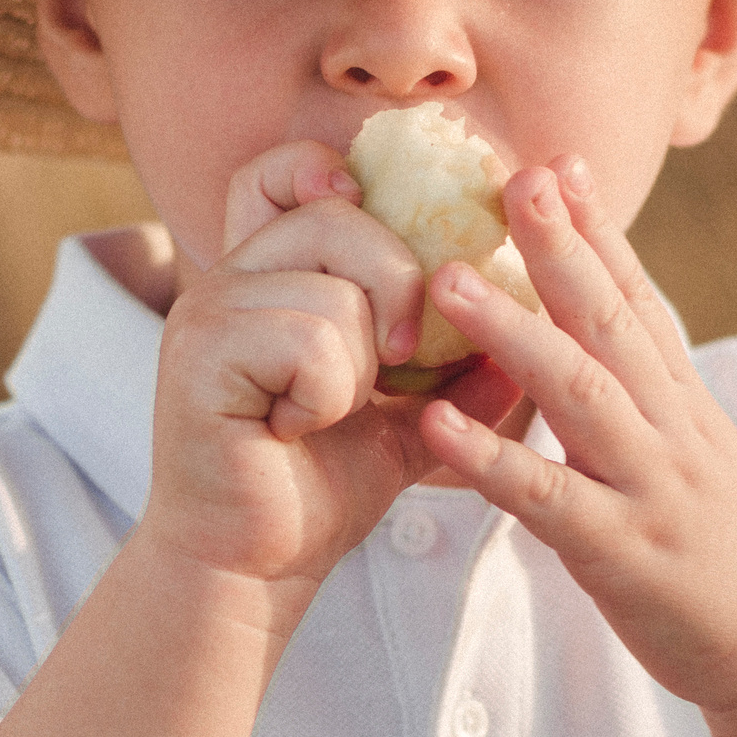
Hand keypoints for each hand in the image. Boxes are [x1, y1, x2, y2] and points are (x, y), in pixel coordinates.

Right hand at [142, 141, 518, 604]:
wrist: (255, 568)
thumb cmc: (322, 483)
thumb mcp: (408, 413)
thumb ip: (460, 364)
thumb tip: (540, 318)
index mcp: (266, 273)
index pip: (282, 171)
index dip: (327, 168)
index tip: (366, 205)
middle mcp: (226, 278)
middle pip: (337, 217)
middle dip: (396, 286)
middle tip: (396, 360)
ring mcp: (205, 313)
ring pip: (335, 290)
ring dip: (360, 366)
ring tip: (325, 412)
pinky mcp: (196, 358)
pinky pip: (308, 340)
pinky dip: (326, 395)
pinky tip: (292, 430)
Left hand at [417, 155, 736, 713]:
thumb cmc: (732, 560)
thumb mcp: (701, 461)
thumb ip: (652, 403)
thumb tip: (600, 348)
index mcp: (686, 405)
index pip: (639, 299)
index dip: (598, 231)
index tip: (558, 163)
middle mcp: (671, 430)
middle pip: (609, 320)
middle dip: (559, 244)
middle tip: (514, 175)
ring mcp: (648, 487)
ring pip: (578, 391)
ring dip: (510, 329)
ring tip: (446, 277)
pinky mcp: (621, 553)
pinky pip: (546, 497)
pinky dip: (491, 458)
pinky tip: (438, 421)